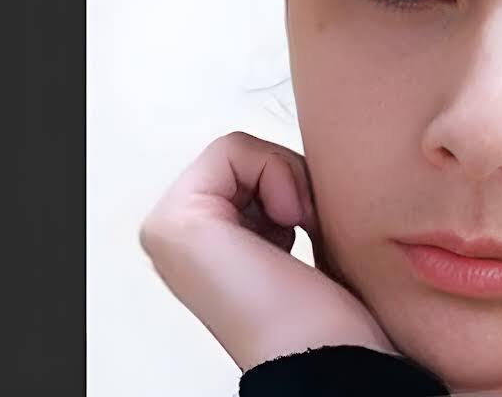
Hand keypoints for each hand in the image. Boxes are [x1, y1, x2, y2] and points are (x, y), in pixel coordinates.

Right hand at [139, 131, 395, 370]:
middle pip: (246, 158)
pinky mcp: (174, 222)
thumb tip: (316, 160)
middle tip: (309, 224)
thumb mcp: (310, 238)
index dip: (296, 185)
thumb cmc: (331, 312)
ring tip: (301, 228)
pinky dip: (275, 174)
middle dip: (291, 180)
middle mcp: (181, 241)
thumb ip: (288, 198)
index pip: (253, 169)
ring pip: (242, 152)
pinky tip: (289, 221)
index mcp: (206, 249)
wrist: (329, 352)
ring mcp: (171, 231)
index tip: (312, 227)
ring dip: (288, 180)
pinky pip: (232, 149)